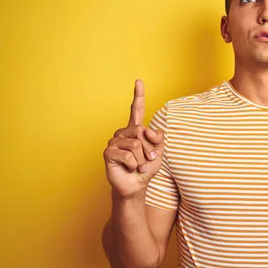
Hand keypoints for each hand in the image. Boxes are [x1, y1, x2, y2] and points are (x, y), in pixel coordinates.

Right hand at [103, 79, 164, 198]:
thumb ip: (158, 139)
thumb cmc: (146, 169)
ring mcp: (114, 141)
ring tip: (138, 166)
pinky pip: (128, 155)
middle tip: (147, 161)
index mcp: (136, 130)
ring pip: (136, 144)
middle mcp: (123, 133)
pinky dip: (133, 164)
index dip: (138, 95)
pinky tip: (130, 168)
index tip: (139, 81)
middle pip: (141, 131)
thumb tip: (149, 130)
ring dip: (142, 159)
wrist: (136, 186)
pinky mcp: (108, 152)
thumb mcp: (158, 153)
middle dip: (149, 149)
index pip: (136, 110)